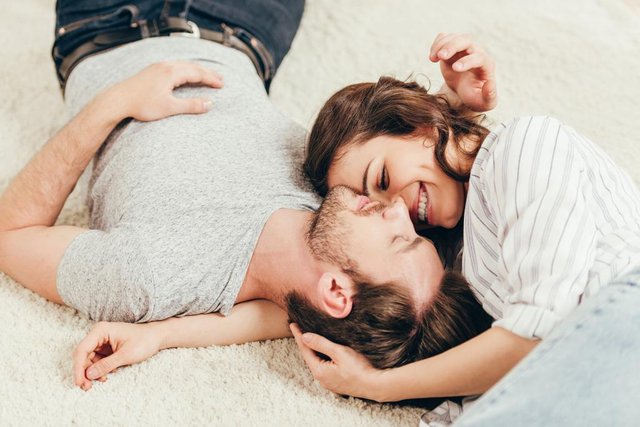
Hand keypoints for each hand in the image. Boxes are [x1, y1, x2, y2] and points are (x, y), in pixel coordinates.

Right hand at [72, 321, 162, 390]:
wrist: (157, 337)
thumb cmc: (144, 341)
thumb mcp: (125, 355)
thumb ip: (106, 365)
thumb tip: (88, 375)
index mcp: (100, 331)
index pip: (82, 350)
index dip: (78, 368)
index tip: (79, 383)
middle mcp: (98, 334)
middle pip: (83, 356)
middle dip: (84, 372)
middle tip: (87, 387)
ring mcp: (101, 341)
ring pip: (89, 360)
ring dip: (91, 373)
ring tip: (101, 381)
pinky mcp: (106, 348)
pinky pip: (97, 361)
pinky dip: (99, 370)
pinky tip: (106, 376)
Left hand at [109, 61, 223, 121]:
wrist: (118, 100)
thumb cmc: (142, 105)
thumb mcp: (170, 108)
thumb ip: (191, 105)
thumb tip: (210, 104)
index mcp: (171, 72)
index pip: (197, 73)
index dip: (211, 79)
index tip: (222, 85)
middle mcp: (165, 66)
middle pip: (192, 67)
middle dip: (207, 73)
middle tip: (220, 79)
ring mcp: (158, 67)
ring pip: (183, 65)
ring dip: (197, 71)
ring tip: (207, 76)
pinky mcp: (152, 71)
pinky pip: (174, 66)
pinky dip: (186, 70)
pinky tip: (186, 75)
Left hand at [289, 324, 384, 401]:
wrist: (375, 385)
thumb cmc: (359, 368)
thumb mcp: (339, 352)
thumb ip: (321, 344)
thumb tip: (305, 337)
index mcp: (319, 371)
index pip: (305, 349)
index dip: (299, 335)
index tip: (293, 324)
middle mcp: (321, 378)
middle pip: (309, 356)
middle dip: (304, 342)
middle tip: (299, 328)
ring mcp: (329, 382)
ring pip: (317, 361)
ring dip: (313, 349)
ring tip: (309, 337)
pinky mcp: (336, 382)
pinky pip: (324, 366)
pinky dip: (321, 356)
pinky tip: (324, 351)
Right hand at [429, 33, 496, 111]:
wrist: (465, 92)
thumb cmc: (475, 97)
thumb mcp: (484, 103)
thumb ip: (489, 96)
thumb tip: (489, 84)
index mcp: (486, 65)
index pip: (479, 57)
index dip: (468, 61)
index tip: (455, 69)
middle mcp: (475, 52)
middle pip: (466, 41)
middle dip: (453, 46)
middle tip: (441, 56)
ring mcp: (463, 49)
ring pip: (454, 37)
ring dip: (442, 45)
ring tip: (432, 58)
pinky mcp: (451, 49)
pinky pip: (444, 38)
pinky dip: (437, 44)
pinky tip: (432, 56)